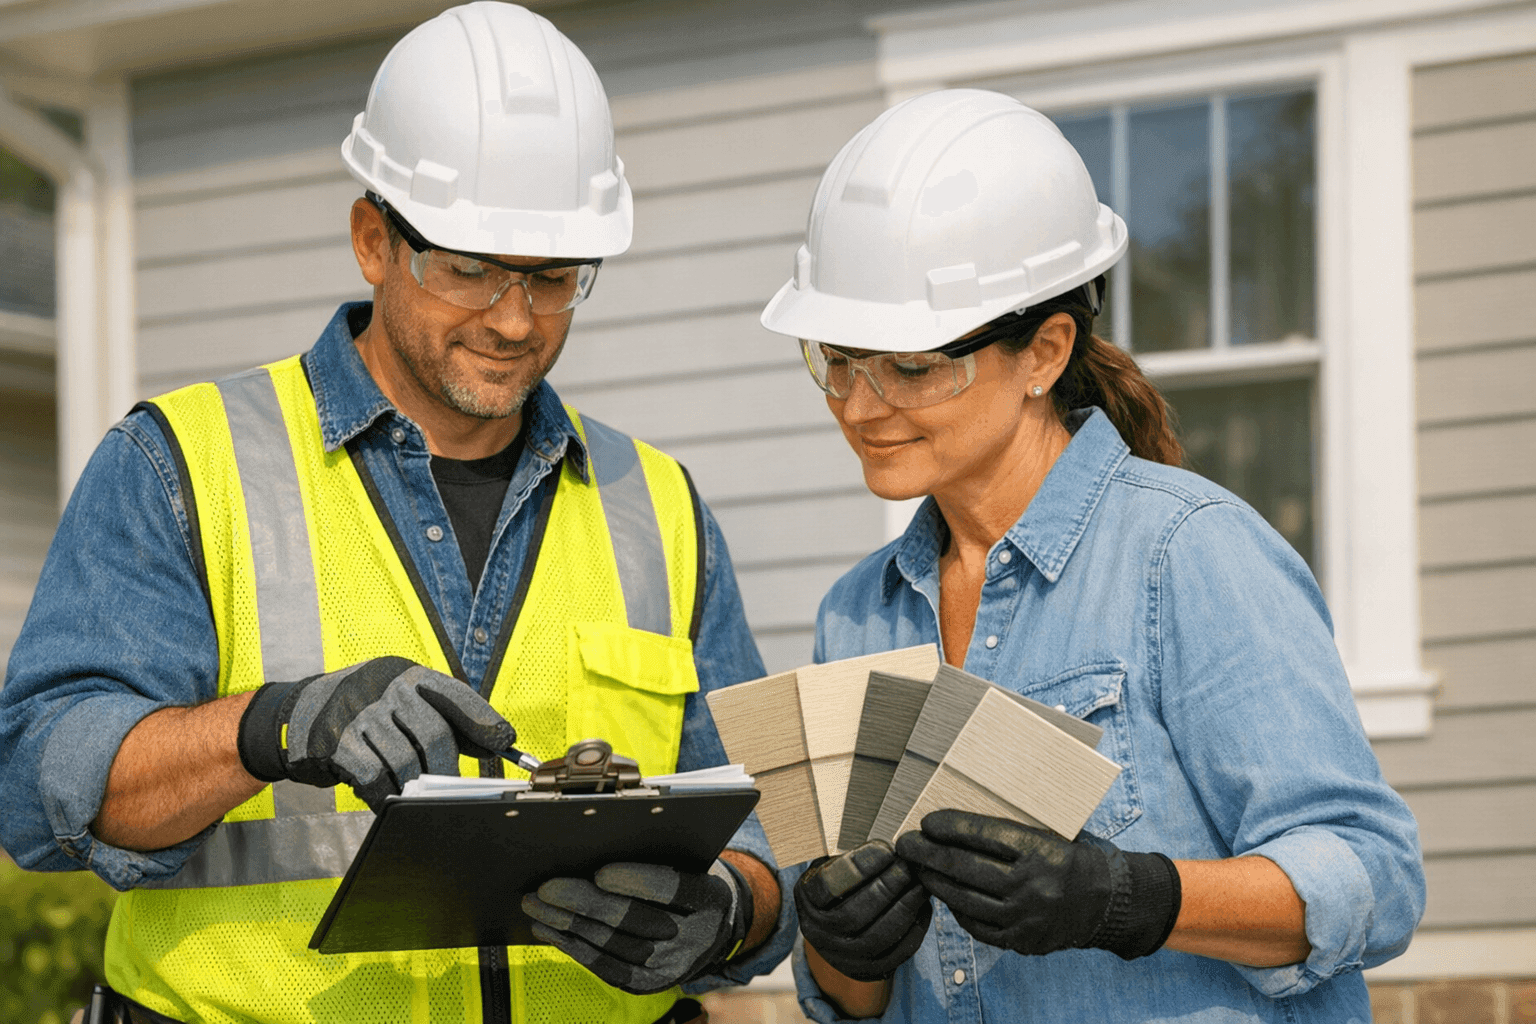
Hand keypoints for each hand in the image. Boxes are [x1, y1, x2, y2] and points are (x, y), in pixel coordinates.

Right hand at [236, 656, 515, 809]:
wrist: (295, 714)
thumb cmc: (364, 714)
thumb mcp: (401, 702)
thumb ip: (444, 717)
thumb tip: (497, 743)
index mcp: (407, 675)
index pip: (454, 694)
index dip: (483, 720)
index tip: (506, 742)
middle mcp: (384, 687)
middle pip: (433, 734)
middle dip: (447, 769)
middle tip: (451, 791)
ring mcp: (358, 713)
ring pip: (404, 761)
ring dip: (414, 787)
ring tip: (414, 798)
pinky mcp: (335, 742)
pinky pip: (373, 776)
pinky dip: (385, 795)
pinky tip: (386, 800)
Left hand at [522, 860, 752, 993]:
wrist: (709, 927)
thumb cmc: (685, 881)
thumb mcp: (684, 862)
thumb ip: (651, 857)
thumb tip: (591, 852)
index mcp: (710, 896)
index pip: (673, 888)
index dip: (636, 881)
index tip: (600, 872)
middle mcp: (696, 937)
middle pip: (634, 920)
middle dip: (585, 903)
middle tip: (547, 888)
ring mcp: (672, 966)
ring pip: (611, 946)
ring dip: (566, 926)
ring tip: (535, 906)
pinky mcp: (648, 984)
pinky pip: (605, 968)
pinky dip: (572, 948)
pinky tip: (548, 931)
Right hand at [795, 840, 931, 980]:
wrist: (837, 922)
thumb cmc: (841, 880)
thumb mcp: (834, 861)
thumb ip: (851, 852)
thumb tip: (887, 843)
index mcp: (806, 898)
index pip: (828, 885)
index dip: (860, 866)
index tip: (886, 848)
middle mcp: (817, 932)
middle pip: (853, 914)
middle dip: (886, 887)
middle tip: (908, 866)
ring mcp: (841, 957)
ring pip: (877, 938)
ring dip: (904, 907)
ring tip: (920, 883)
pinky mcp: (867, 970)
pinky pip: (896, 954)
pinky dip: (915, 928)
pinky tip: (922, 905)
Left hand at [896, 810, 1180, 959]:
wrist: (1108, 902)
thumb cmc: (1071, 857)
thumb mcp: (1051, 832)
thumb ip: (1012, 828)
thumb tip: (958, 819)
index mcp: (1042, 849)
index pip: (985, 833)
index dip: (951, 826)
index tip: (926, 821)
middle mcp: (1033, 885)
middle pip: (966, 867)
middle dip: (929, 854)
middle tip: (905, 843)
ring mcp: (1027, 917)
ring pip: (966, 899)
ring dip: (935, 882)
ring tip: (918, 869)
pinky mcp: (1023, 941)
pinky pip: (978, 926)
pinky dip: (958, 910)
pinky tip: (946, 895)